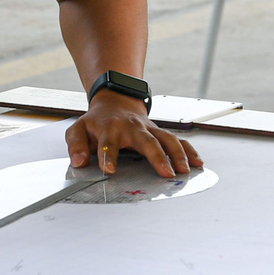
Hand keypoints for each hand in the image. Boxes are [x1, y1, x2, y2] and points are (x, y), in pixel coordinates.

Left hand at [66, 90, 201, 176]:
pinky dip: (188, 150)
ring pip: (166, 139)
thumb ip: (76, 145)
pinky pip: (177, 140)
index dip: (108, 156)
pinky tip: (197, 162)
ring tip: (185, 171)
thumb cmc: (96, 122)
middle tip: (165, 172)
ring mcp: (148, 129)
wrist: (114, 102)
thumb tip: (79, 162)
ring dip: (177, 154)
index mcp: (110, 128)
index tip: (109, 170)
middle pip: (146, 141)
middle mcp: (132, 128)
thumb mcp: (78, 129)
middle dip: (157, 157)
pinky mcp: (159, 132)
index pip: (108, 143)